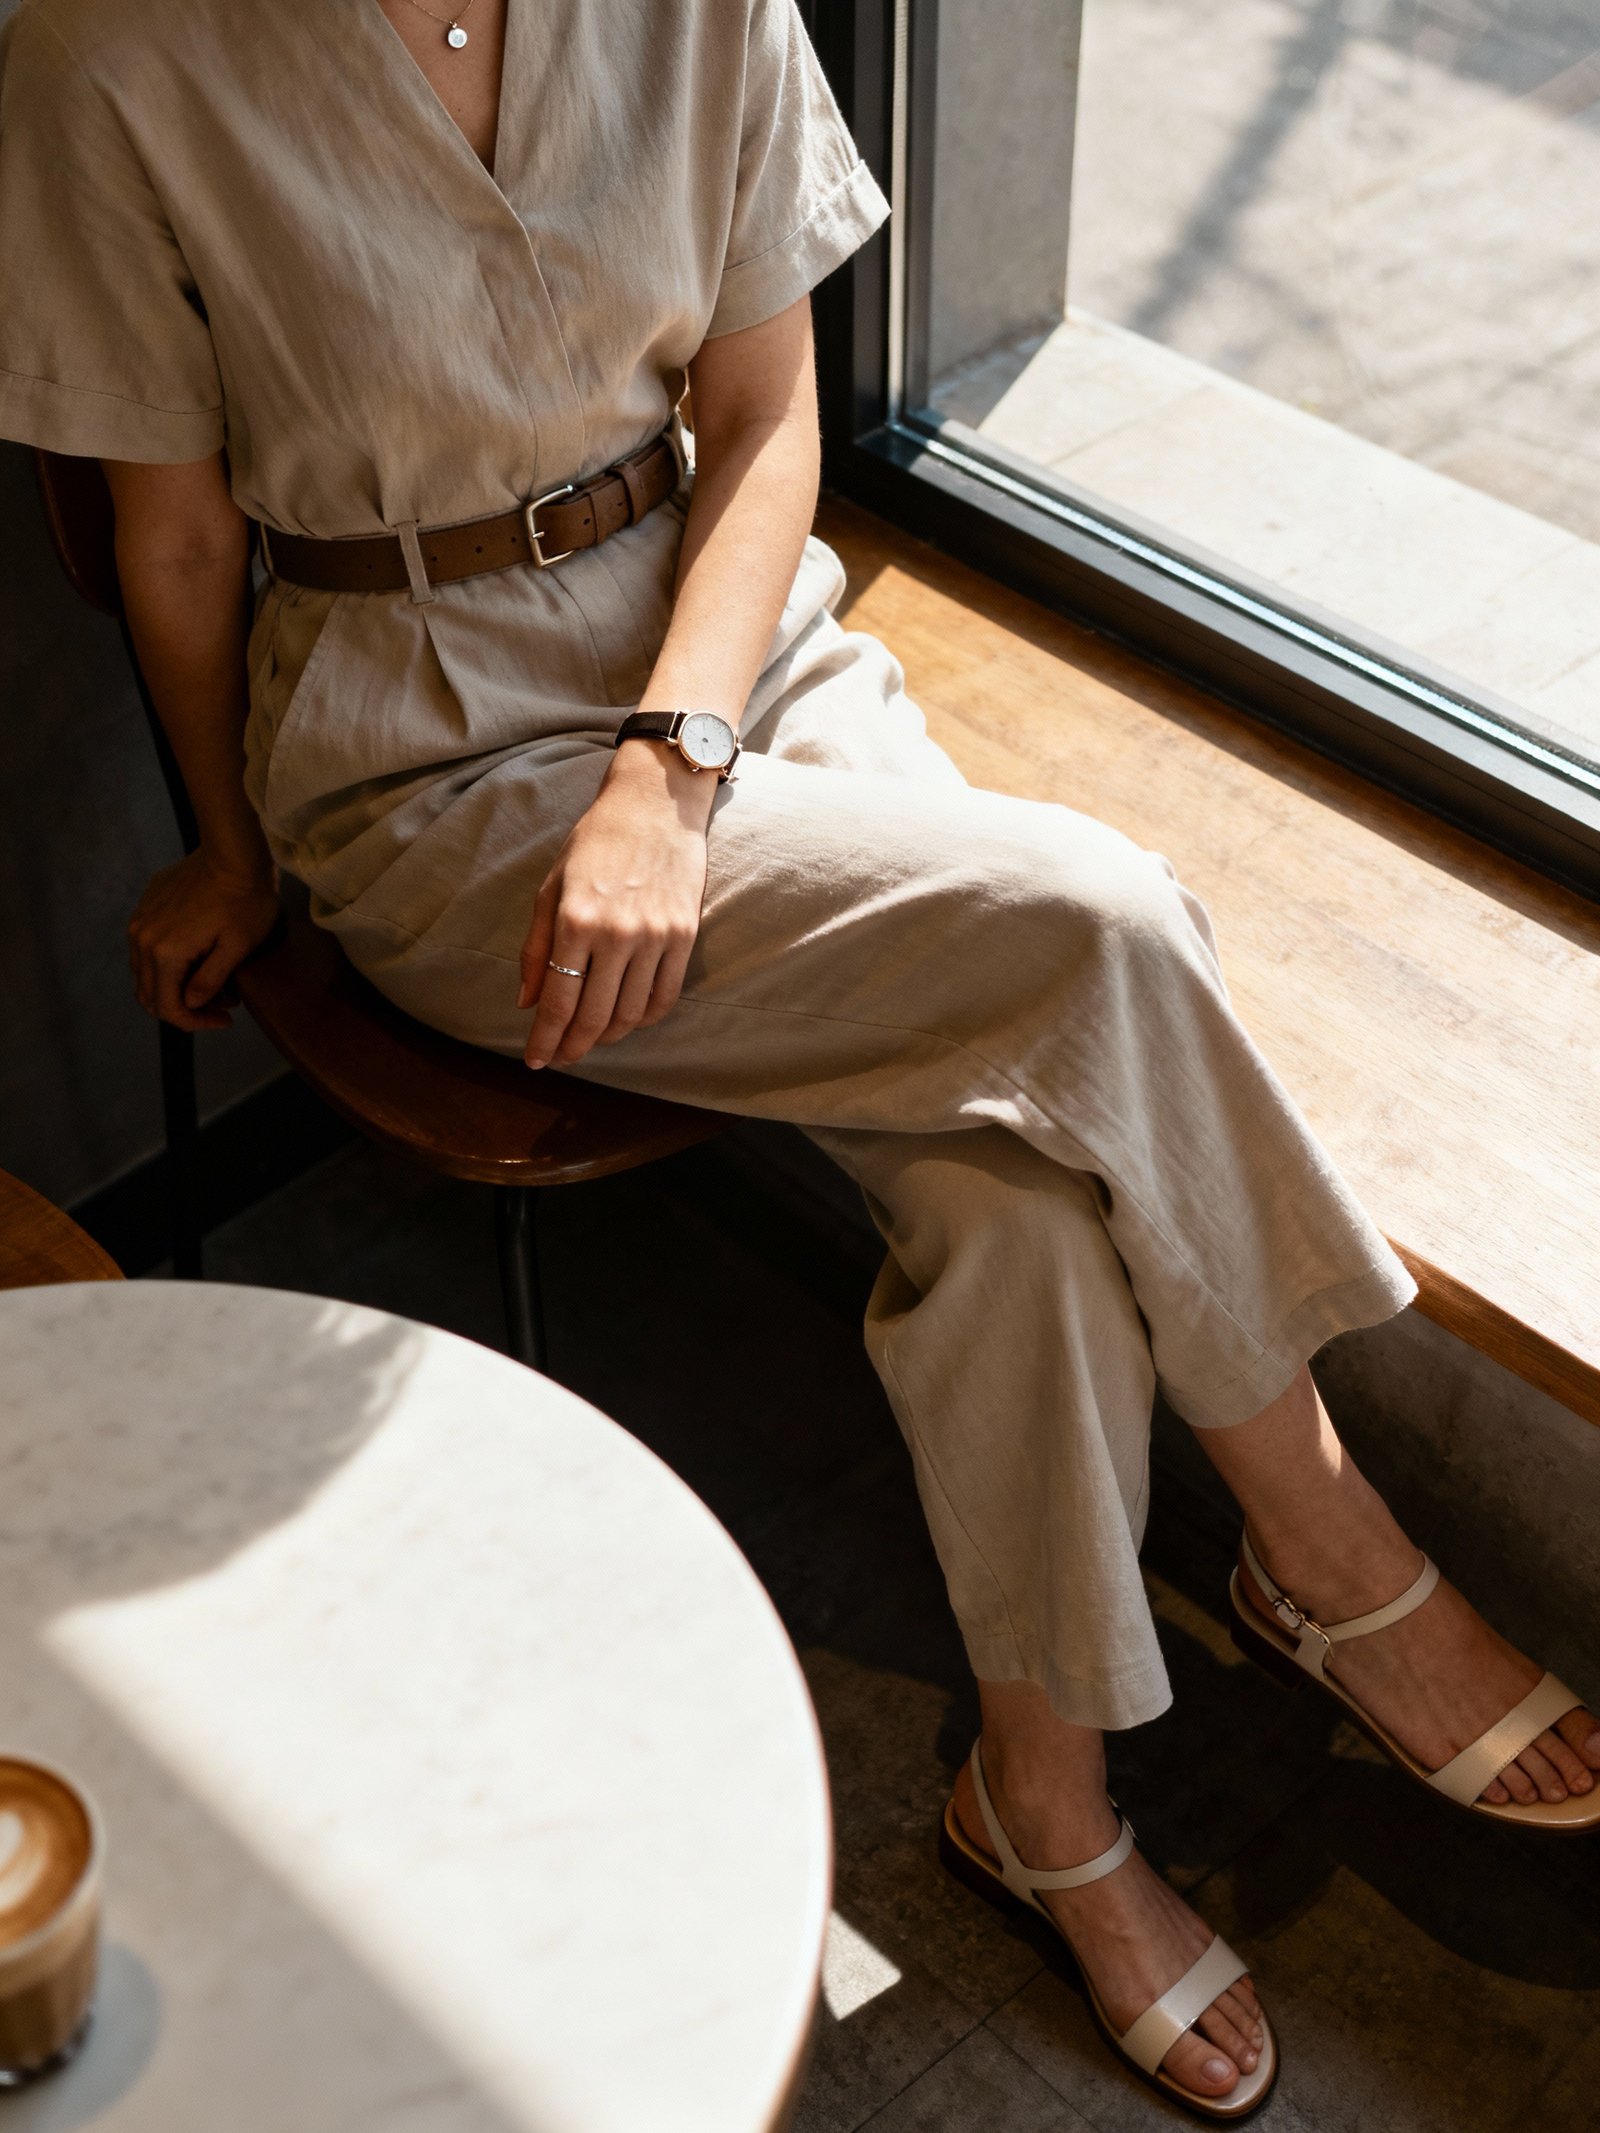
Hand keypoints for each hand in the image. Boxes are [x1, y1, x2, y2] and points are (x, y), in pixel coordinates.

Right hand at [127, 848, 279, 1030]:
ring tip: (212, 982)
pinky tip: (198, 955)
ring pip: (145, 972)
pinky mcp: (146, 906)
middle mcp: (142, 939)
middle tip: (219, 1006)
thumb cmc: (245, 900)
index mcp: (165, 954)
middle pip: (149, 994)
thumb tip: (192, 1002)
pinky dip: (167, 962)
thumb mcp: (237, 947)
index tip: (225, 1019)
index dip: (195, 1023)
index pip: (167, 1008)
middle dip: (184, 1008)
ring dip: (173, 986)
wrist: (232, 852)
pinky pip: (146, 946)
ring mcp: (140, 921)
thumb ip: (211, 980)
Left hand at [519, 741, 714, 1069]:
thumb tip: (527, 1003)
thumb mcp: (552, 888)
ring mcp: (655, 937)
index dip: (546, 1039)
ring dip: (606, 1037)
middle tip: (561, 1058)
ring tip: (590, 1040)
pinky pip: (664, 997)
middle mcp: (616, 934)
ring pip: (630, 1014)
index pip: (558, 1002)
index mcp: (575, 921)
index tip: (536, 1060)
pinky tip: (626, 1022)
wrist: (656, 806)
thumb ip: (536, 949)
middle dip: (573, 1047)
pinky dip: (644, 1019)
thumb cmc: (596, 843)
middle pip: (593, 1017)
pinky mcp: (684, 936)